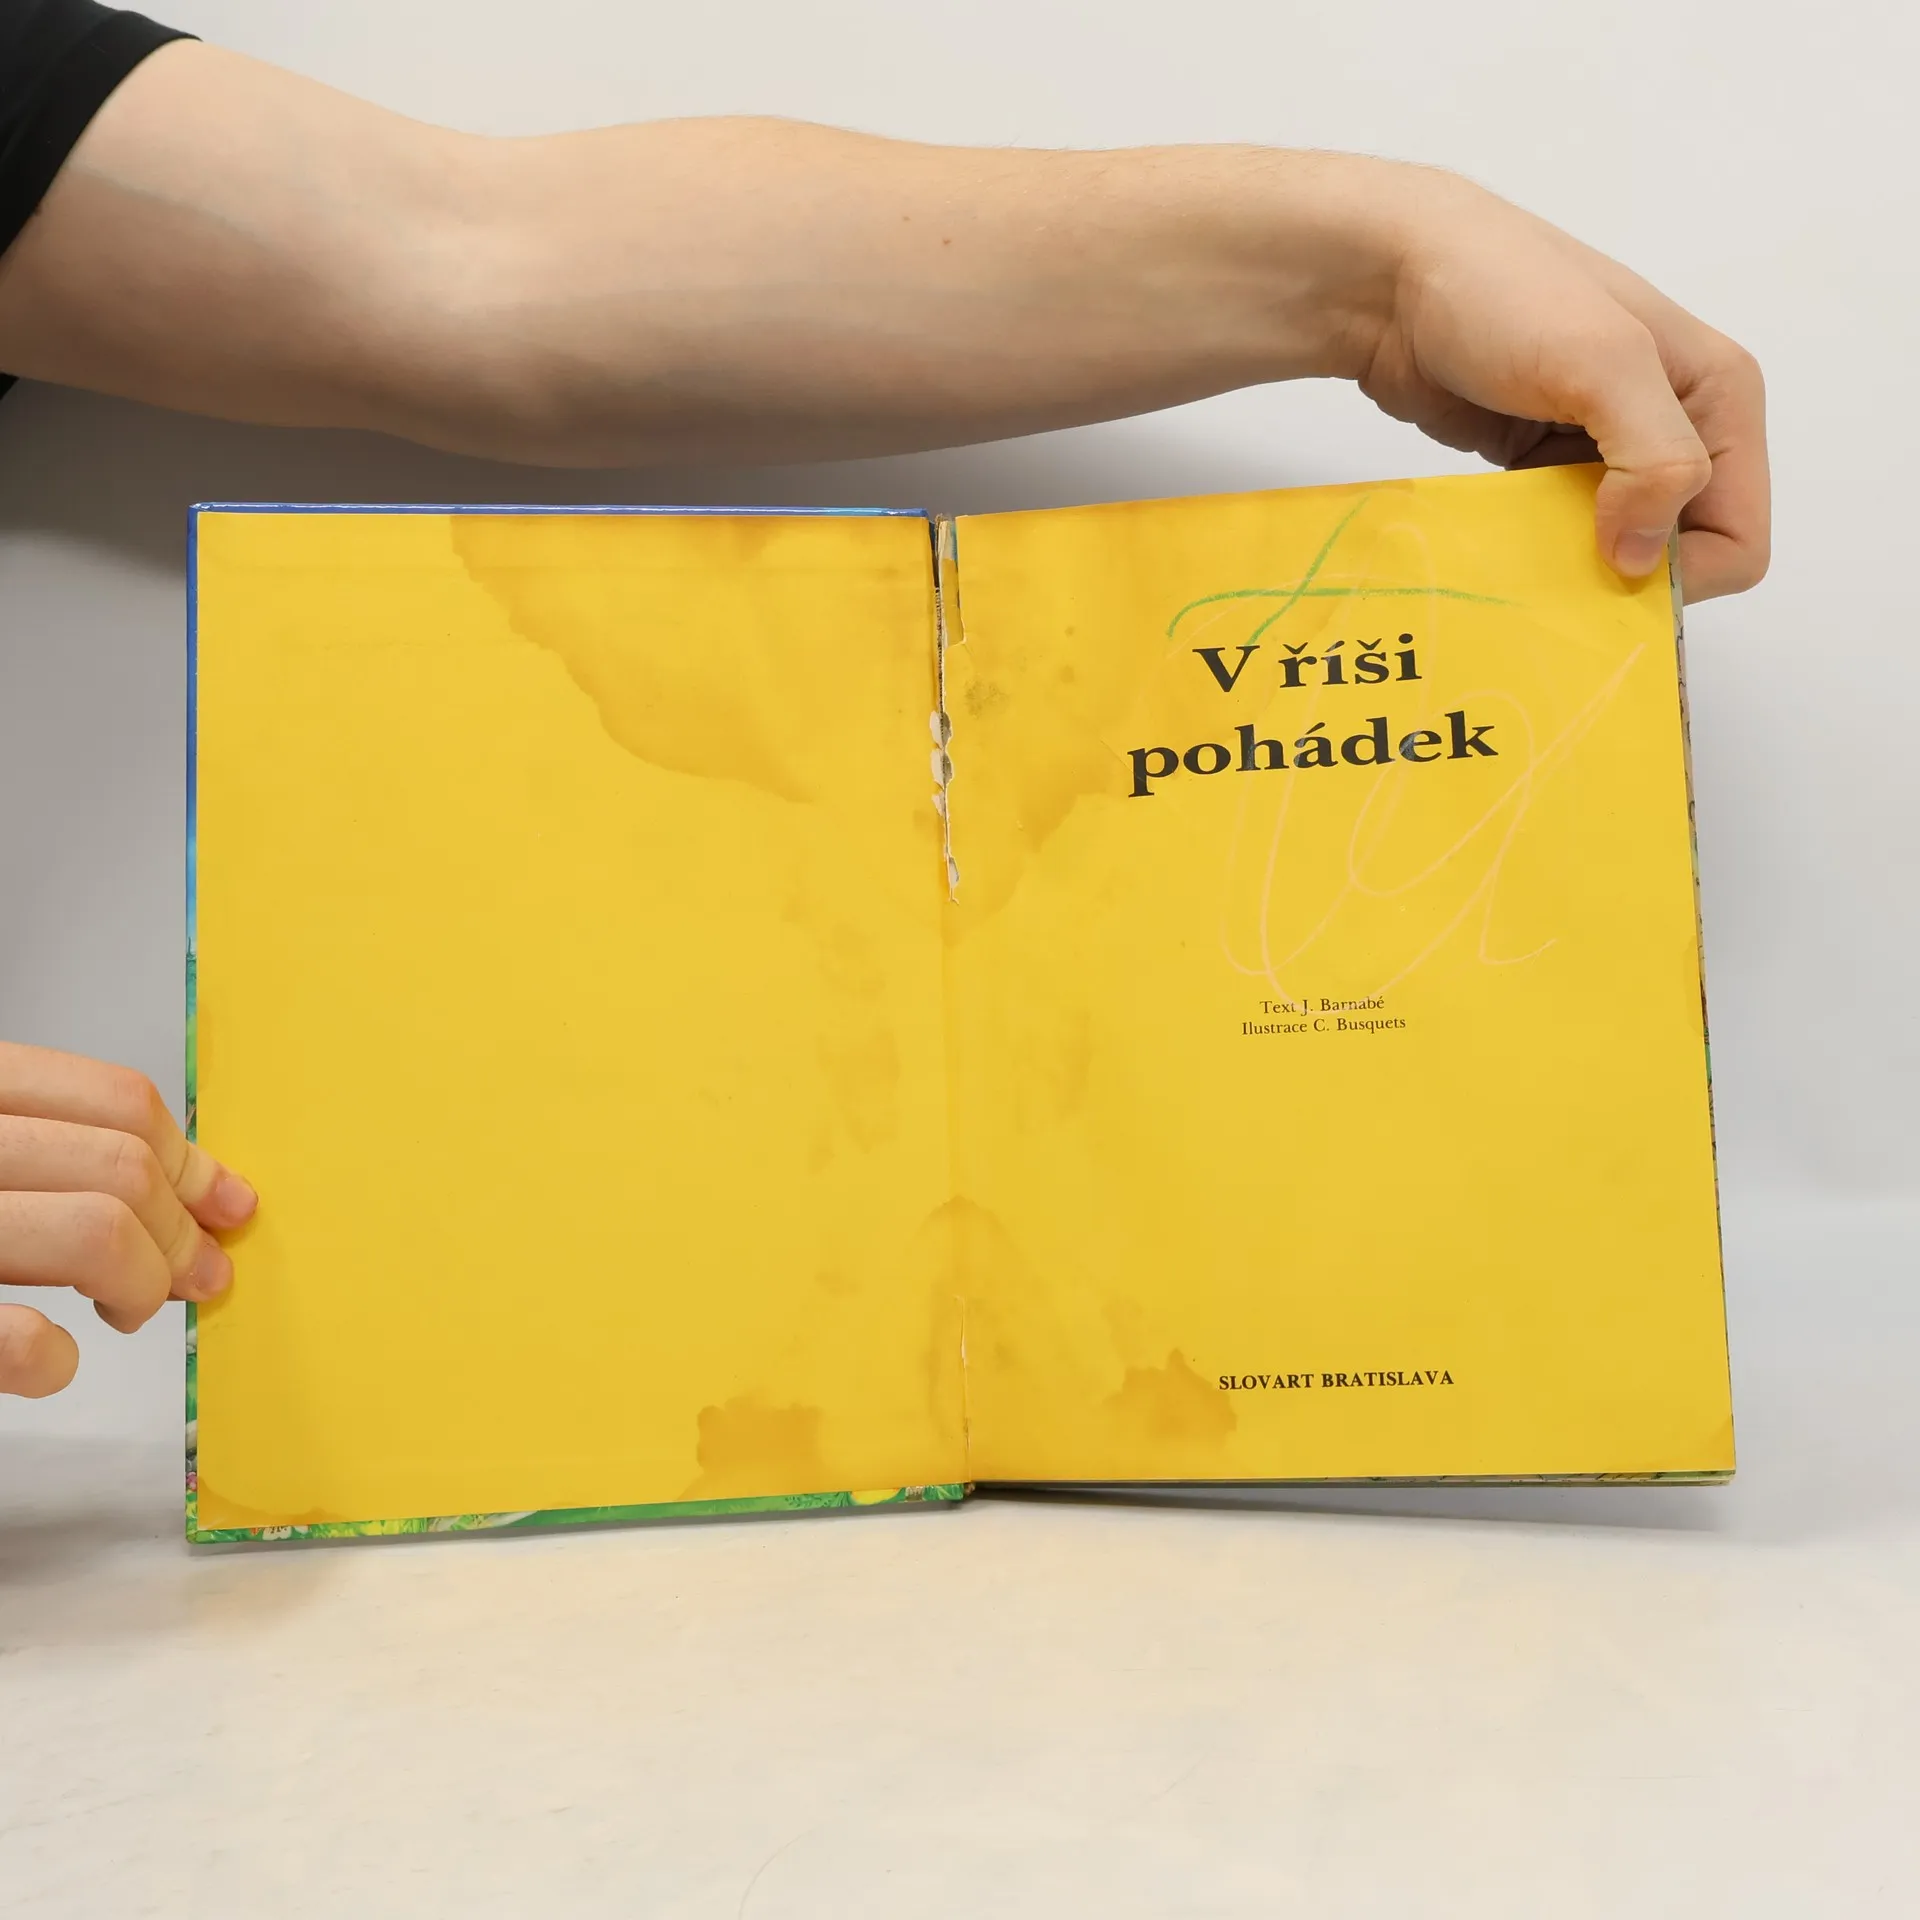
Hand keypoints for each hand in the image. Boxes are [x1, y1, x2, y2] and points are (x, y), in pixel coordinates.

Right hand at [0, 1041, 254, 1397]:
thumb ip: (54, 1154)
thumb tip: (199, 1192)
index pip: (116, 1102)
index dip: (192, 1159)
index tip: (226, 1206)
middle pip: (122, 1168)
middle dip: (179, 1232)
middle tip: (194, 1277)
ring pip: (98, 1233)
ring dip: (141, 1284)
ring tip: (124, 1312)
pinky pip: (20, 1337)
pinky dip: (53, 1358)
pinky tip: (48, 1359)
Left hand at [1347, 161, 1767, 601]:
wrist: (1393, 281)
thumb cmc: (1502, 296)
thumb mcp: (1603, 362)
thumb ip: (1655, 459)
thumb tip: (1642, 557)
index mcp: (1718, 396)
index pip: (1738, 534)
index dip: (1682, 566)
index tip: (1606, 553)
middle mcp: (1674, 426)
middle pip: (1680, 552)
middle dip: (1626, 572)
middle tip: (1558, 558)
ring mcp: (1603, 450)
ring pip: (1616, 552)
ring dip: (1574, 566)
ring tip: (1521, 545)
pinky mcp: (1541, 466)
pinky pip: (1559, 538)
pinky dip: (1535, 550)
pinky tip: (1499, 539)